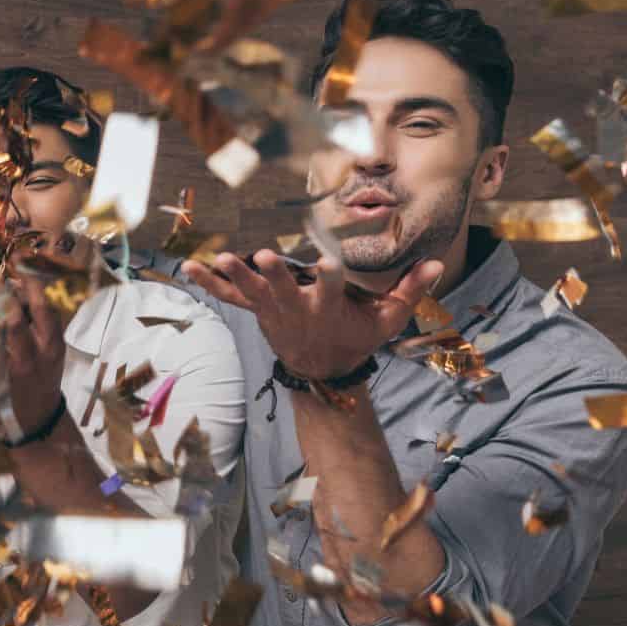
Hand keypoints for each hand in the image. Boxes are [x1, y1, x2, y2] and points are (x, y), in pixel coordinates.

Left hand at [0, 256, 66, 436]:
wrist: (31, 418)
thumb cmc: (41, 373)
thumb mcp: (51, 348)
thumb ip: (39, 318)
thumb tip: (17, 282)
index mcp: (50, 345)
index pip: (43, 309)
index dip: (30, 283)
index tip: (16, 257)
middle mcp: (28, 358)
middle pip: (12, 321)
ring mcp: (3, 370)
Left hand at [183, 250, 441, 379]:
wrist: (321, 370)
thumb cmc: (355, 338)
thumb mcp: (386, 321)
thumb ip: (409, 291)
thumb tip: (438, 263)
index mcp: (328, 308)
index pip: (330, 289)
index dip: (327, 277)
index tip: (327, 261)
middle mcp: (297, 308)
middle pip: (283, 290)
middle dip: (274, 274)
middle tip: (264, 256)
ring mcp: (272, 310)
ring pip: (251, 291)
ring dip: (235, 275)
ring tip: (220, 257)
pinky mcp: (256, 311)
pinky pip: (228, 297)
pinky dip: (208, 283)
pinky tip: (188, 266)